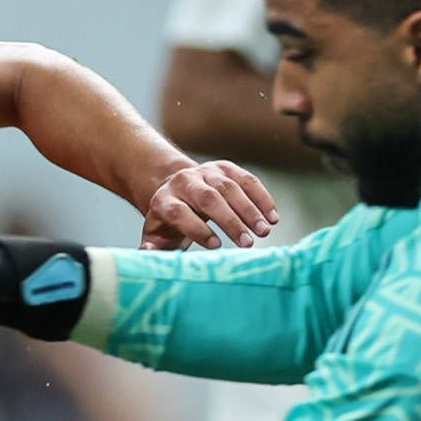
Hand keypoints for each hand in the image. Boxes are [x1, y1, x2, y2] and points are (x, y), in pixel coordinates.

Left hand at [140, 159, 277, 250]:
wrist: (174, 188)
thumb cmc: (168, 222)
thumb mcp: (157, 236)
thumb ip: (153, 247)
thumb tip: (147, 252)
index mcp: (164, 201)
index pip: (179, 212)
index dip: (197, 229)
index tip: (216, 246)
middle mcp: (184, 182)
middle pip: (208, 198)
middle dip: (229, 220)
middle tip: (248, 243)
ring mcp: (206, 172)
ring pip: (230, 187)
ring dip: (250, 210)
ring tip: (265, 231)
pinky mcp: (225, 168)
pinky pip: (246, 179)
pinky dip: (261, 197)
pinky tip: (273, 215)